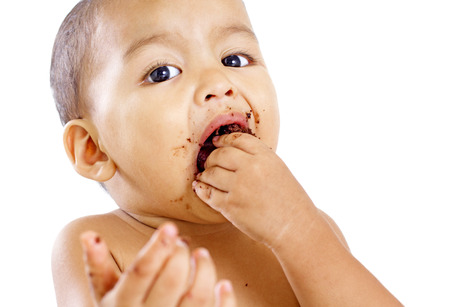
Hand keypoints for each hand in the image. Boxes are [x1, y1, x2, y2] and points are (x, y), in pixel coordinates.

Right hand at [80, 223, 235, 306]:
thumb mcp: (104, 296)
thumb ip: (98, 267)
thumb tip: (88, 235)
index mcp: (122, 304)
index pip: (141, 271)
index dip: (157, 247)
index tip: (170, 227)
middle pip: (171, 280)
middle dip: (181, 254)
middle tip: (183, 242)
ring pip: (196, 297)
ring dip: (205, 270)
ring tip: (202, 255)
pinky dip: (224, 300)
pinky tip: (224, 284)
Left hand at [193, 133, 317, 247]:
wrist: (295, 227)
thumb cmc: (290, 201)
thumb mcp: (278, 170)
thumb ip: (258, 160)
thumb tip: (231, 154)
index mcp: (265, 156)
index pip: (238, 139)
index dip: (224, 140)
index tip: (217, 142)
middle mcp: (251, 168)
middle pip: (220, 154)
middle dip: (212, 158)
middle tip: (209, 162)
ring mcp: (239, 187)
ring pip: (210, 173)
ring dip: (205, 174)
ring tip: (204, 176)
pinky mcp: (230, 206)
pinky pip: (208, 193)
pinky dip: (201, 189)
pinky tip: (200, 187)